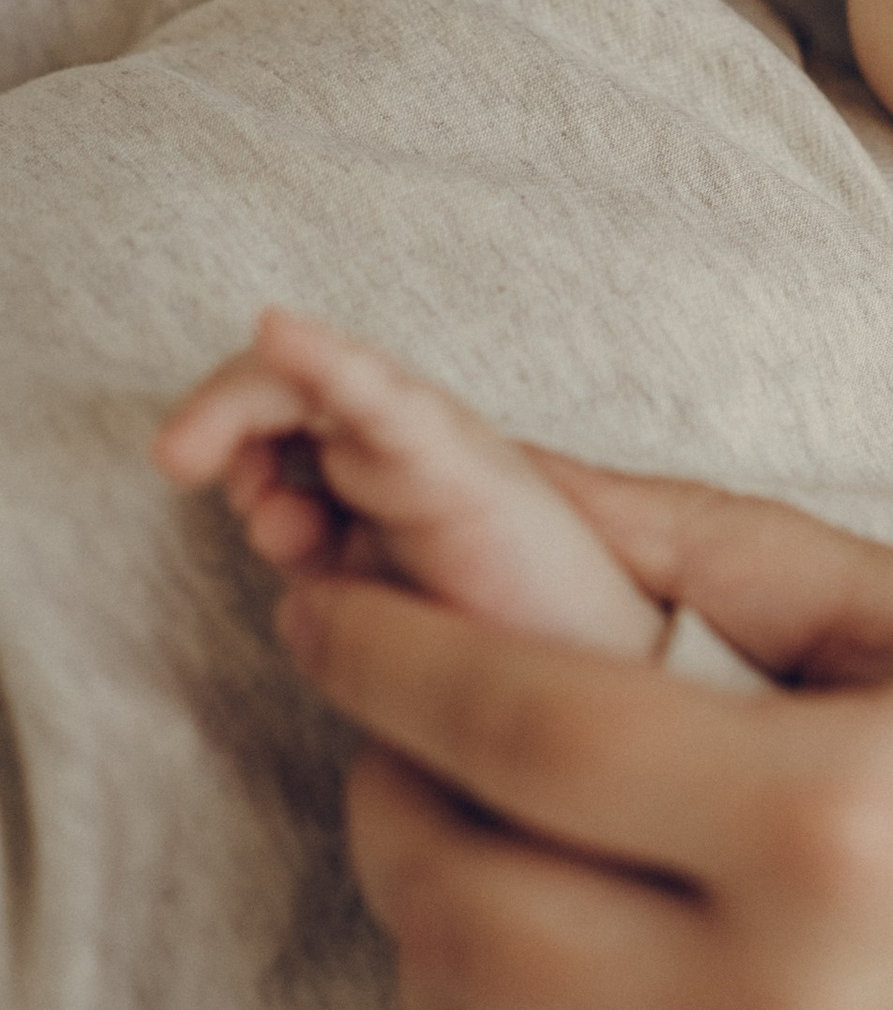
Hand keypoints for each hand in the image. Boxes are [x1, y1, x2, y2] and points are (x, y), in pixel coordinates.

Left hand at [157, 309, 665, 658]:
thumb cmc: (507, 636)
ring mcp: (434, 448)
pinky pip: (392, 404)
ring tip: (194, 444)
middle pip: (291, 392)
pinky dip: (329, 364)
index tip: (183, 471)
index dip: (224, 431)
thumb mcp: (376, 606)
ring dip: (245, 397)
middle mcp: (399, 450)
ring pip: (326, 383)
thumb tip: (270, 532)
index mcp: (372, 478)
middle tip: (174, 459)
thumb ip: (318, 569)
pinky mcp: (464, 465)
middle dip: (220, 412)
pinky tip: (282, 334)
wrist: (602, 675)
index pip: (280, 421)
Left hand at [276, 465, 892, 1009]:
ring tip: (474, 869)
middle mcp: (800, 1007)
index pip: (517, 728)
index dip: (386, 660)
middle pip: (465, 912)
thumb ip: (722, 552)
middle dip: (386, 801)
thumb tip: (514, 489)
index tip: (332, 613)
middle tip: (404, 733)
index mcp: (837, 813)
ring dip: (436, 960)